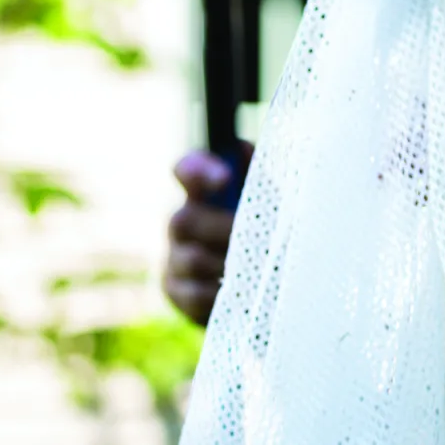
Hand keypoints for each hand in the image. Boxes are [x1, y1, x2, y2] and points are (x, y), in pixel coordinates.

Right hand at [164, 144, 251, 325]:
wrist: (263, 285)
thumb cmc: (266, 231)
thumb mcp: (271, 200)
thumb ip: (258, 176)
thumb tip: (243, 149)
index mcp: (204, 191)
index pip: (186, 168)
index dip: (198, 170)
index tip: (225, 179)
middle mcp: (181, 220)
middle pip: (183, 219)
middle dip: (223, 231)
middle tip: (258, 241)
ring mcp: (173, 256)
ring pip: (190, 259)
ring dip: (226, 265)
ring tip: (257, 270)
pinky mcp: (174, 290)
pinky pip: (192, 295)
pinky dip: (221, 295)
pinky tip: (244, 295)